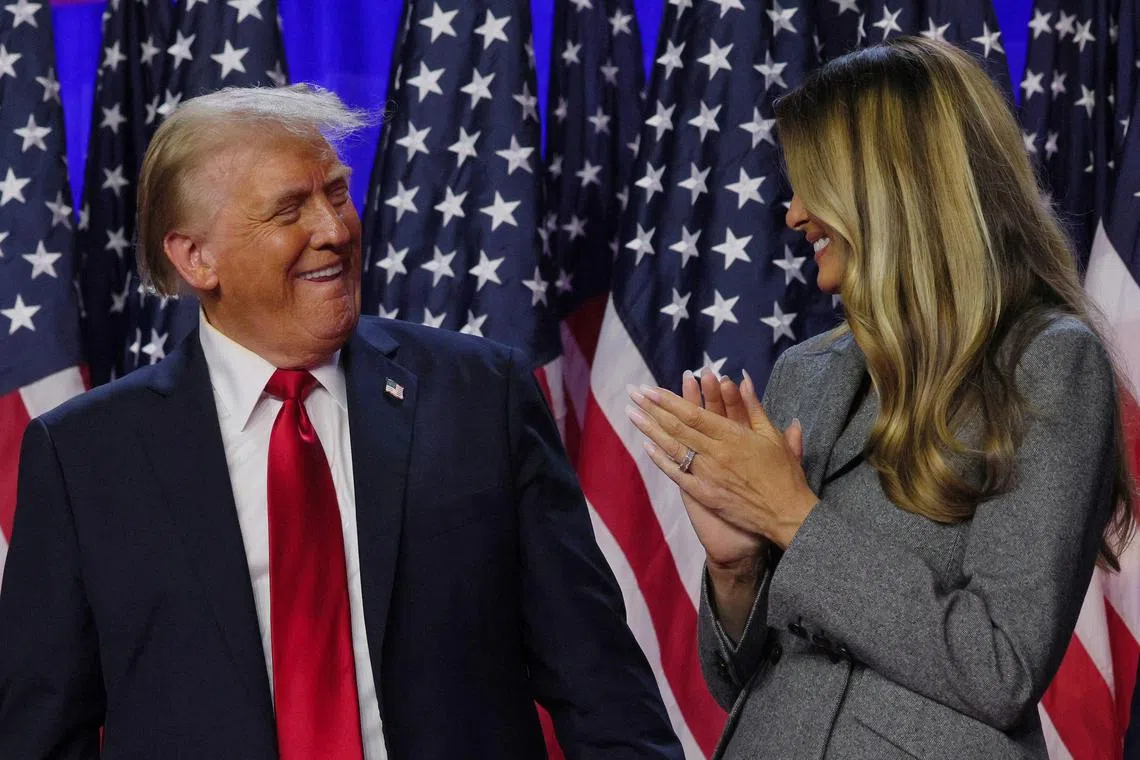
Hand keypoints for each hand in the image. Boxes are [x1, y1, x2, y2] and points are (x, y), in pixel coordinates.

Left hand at [627, 370, 817, 550]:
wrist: (786, 514)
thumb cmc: (784, 474)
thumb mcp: (772, 436)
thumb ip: (754, 407)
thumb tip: (742, 379)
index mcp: (732, 436)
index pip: (693, 414)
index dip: (670, 400)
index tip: (650, 389)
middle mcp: (715, 453)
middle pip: (677, 427)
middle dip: (652, 408)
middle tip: (633, 393)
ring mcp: (707, 474)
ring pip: (673, 447)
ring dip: (650, 429)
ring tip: (631, 413)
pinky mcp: (704, 493)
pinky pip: (678, 474)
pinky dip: (661, 460)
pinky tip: (647, 447)